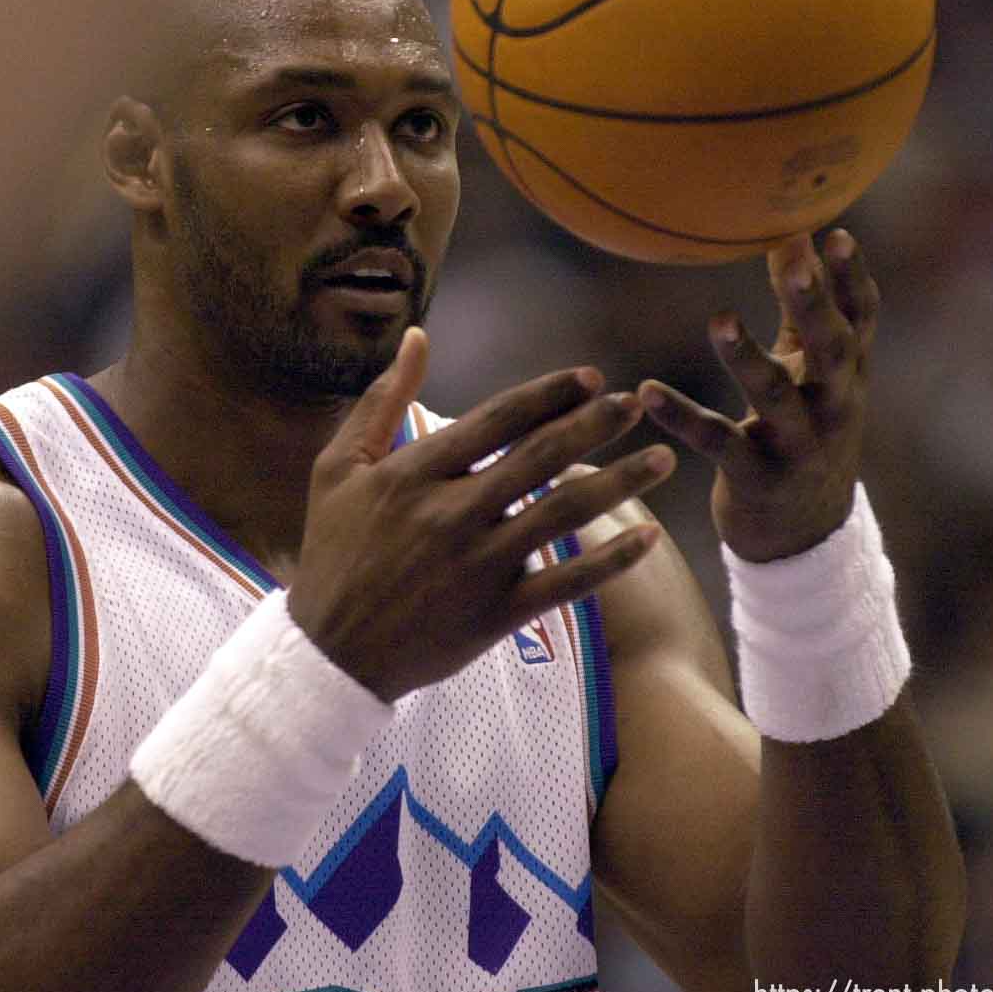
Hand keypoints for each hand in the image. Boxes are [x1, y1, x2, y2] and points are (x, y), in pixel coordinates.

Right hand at [289, 327, 673, 701]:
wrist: (329, 653)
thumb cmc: (332, 551)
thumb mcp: (337, 467)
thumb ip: (381, 401)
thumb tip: (417, 338)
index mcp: (415, 472)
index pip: (498, 419)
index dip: (550, 393)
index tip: (592, 377)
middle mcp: (451, 513)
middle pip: (541, 457)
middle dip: (596, 425)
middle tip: (637, 403)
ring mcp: (477, 566)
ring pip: (564, 515)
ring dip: (620, 482)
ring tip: (663, 458)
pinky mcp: (495, 614)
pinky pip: (565, 582)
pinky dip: (611, 560)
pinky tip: (647, 536)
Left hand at [638, 229, 878, 561]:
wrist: (804, 534)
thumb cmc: (804, 430)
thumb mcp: (813, 374)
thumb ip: (803, 312)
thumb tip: (794, 234)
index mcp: (846, 373)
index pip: (859, 318)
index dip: (851, 277)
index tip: (835, 232)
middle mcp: (832, 406)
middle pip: (830, 349)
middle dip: (814, 305)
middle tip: (794, 262)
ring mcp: (797, 444)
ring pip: (775, 396)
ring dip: (747, 358)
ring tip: (720, 319)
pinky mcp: (756, 477)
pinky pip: (716, 442)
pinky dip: (681, 416)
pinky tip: (645, 389)